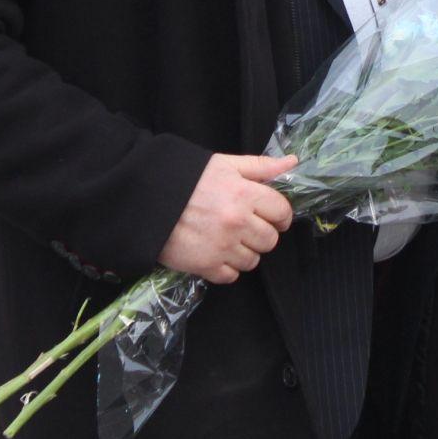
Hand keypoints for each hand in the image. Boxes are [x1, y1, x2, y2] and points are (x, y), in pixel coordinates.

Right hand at [158, 154, 295, 283]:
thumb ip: (260, 166)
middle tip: (243, 225)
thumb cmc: (186, 178)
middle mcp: (237, 222)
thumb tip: (292, 162)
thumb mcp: (224, 164)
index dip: (279, 214)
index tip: (270, 215)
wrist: (144, 199)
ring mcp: (222, 246)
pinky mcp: (206, 266)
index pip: (281, 212)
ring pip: (252, 260)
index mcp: (244, 194)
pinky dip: (226, 267)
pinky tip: (214, 252)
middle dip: (261, 234)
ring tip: (225, 238)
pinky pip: (231, 276)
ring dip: (243, 251)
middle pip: (270, 240)